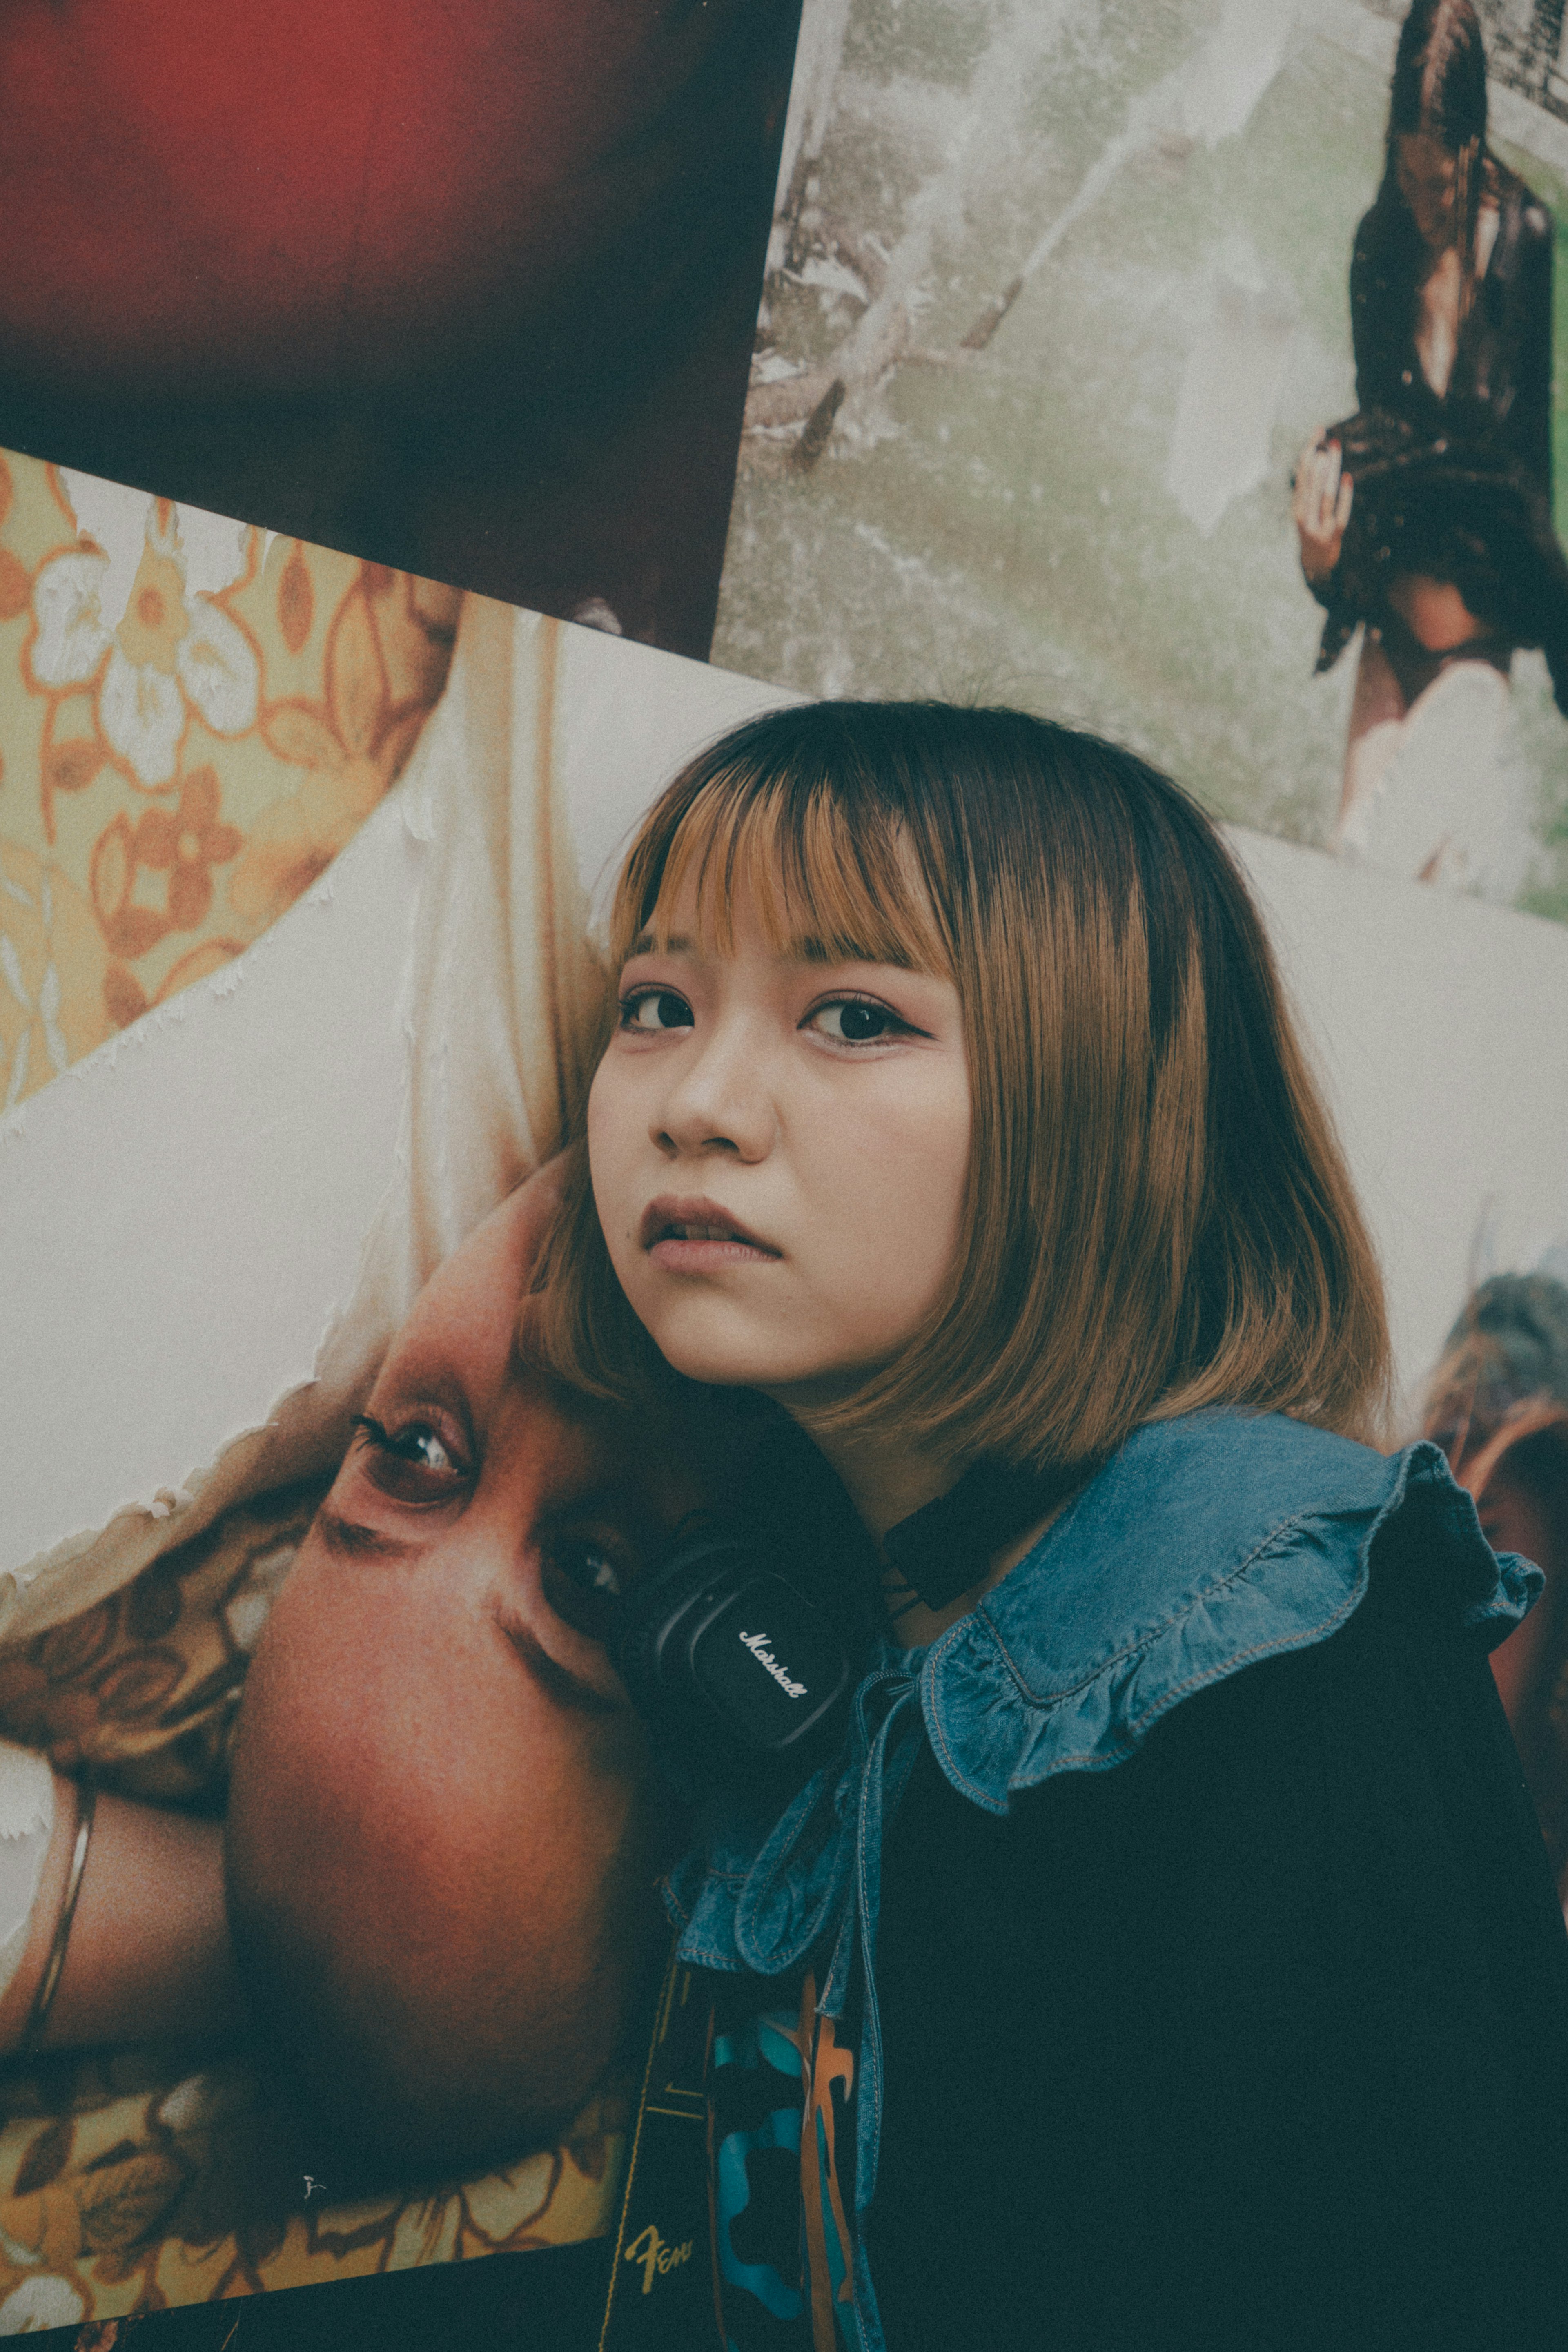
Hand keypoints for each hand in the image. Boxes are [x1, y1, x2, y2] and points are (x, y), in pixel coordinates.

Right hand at [1292, 433, 1351, 583]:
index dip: (1308, 454)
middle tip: (1328, 440)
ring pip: (1325, 495)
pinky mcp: (1335, 535)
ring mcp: (1320, 527)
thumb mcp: (1306, 512)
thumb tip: (1317, 457)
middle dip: (1320, 461)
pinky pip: (1340, 513)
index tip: (1317, 433)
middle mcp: (1305, 518)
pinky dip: (1345, 496)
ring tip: (1334, 452)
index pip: (1301, 477)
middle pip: (1312, 484)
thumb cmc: (1312, 532)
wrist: (1315, 567)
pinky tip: (1347, 478)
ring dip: (1330, 472)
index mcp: (1297, 509)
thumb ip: (1309, 490)